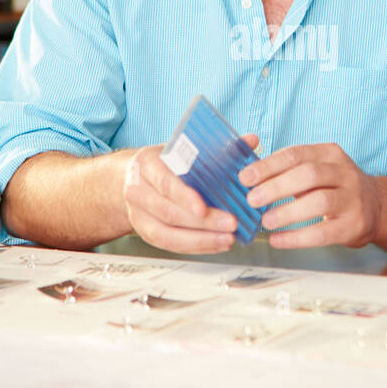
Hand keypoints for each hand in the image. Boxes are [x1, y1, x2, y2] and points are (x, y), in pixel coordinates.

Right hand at [121, 134, 258, 253]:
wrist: (135, 174)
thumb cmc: (166, 160)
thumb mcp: (185, 147)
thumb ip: (219, 147)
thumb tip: (251, 141)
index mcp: (147, 163)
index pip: (166, 183)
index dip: (185, 197)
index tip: (204, 208)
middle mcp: (138, 190)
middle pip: (168, 212)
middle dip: (202, 222)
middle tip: (231, 224)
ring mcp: (138, 213)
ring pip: (166, 234)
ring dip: (200, 240)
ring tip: (227, 239)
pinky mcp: (144, 231)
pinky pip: (168, 245)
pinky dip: (194, 247)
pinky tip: (215, 244)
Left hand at [239, 143, 380, 248]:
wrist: (377, 207)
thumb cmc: (335, 187)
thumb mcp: (318, 168)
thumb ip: (288, 169)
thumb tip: (249, 176)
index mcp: (330, 154)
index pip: (296, 154)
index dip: (268, 166)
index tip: (245, 177)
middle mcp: (345, 173)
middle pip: (309, 175)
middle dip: (276, 187)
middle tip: (252, 199)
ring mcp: (353, 200)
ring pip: (319, 202)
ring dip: (288, 212)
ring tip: (266, 221)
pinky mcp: (353, 226)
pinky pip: (323, 233)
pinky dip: (297, 238)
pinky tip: (278, 240)